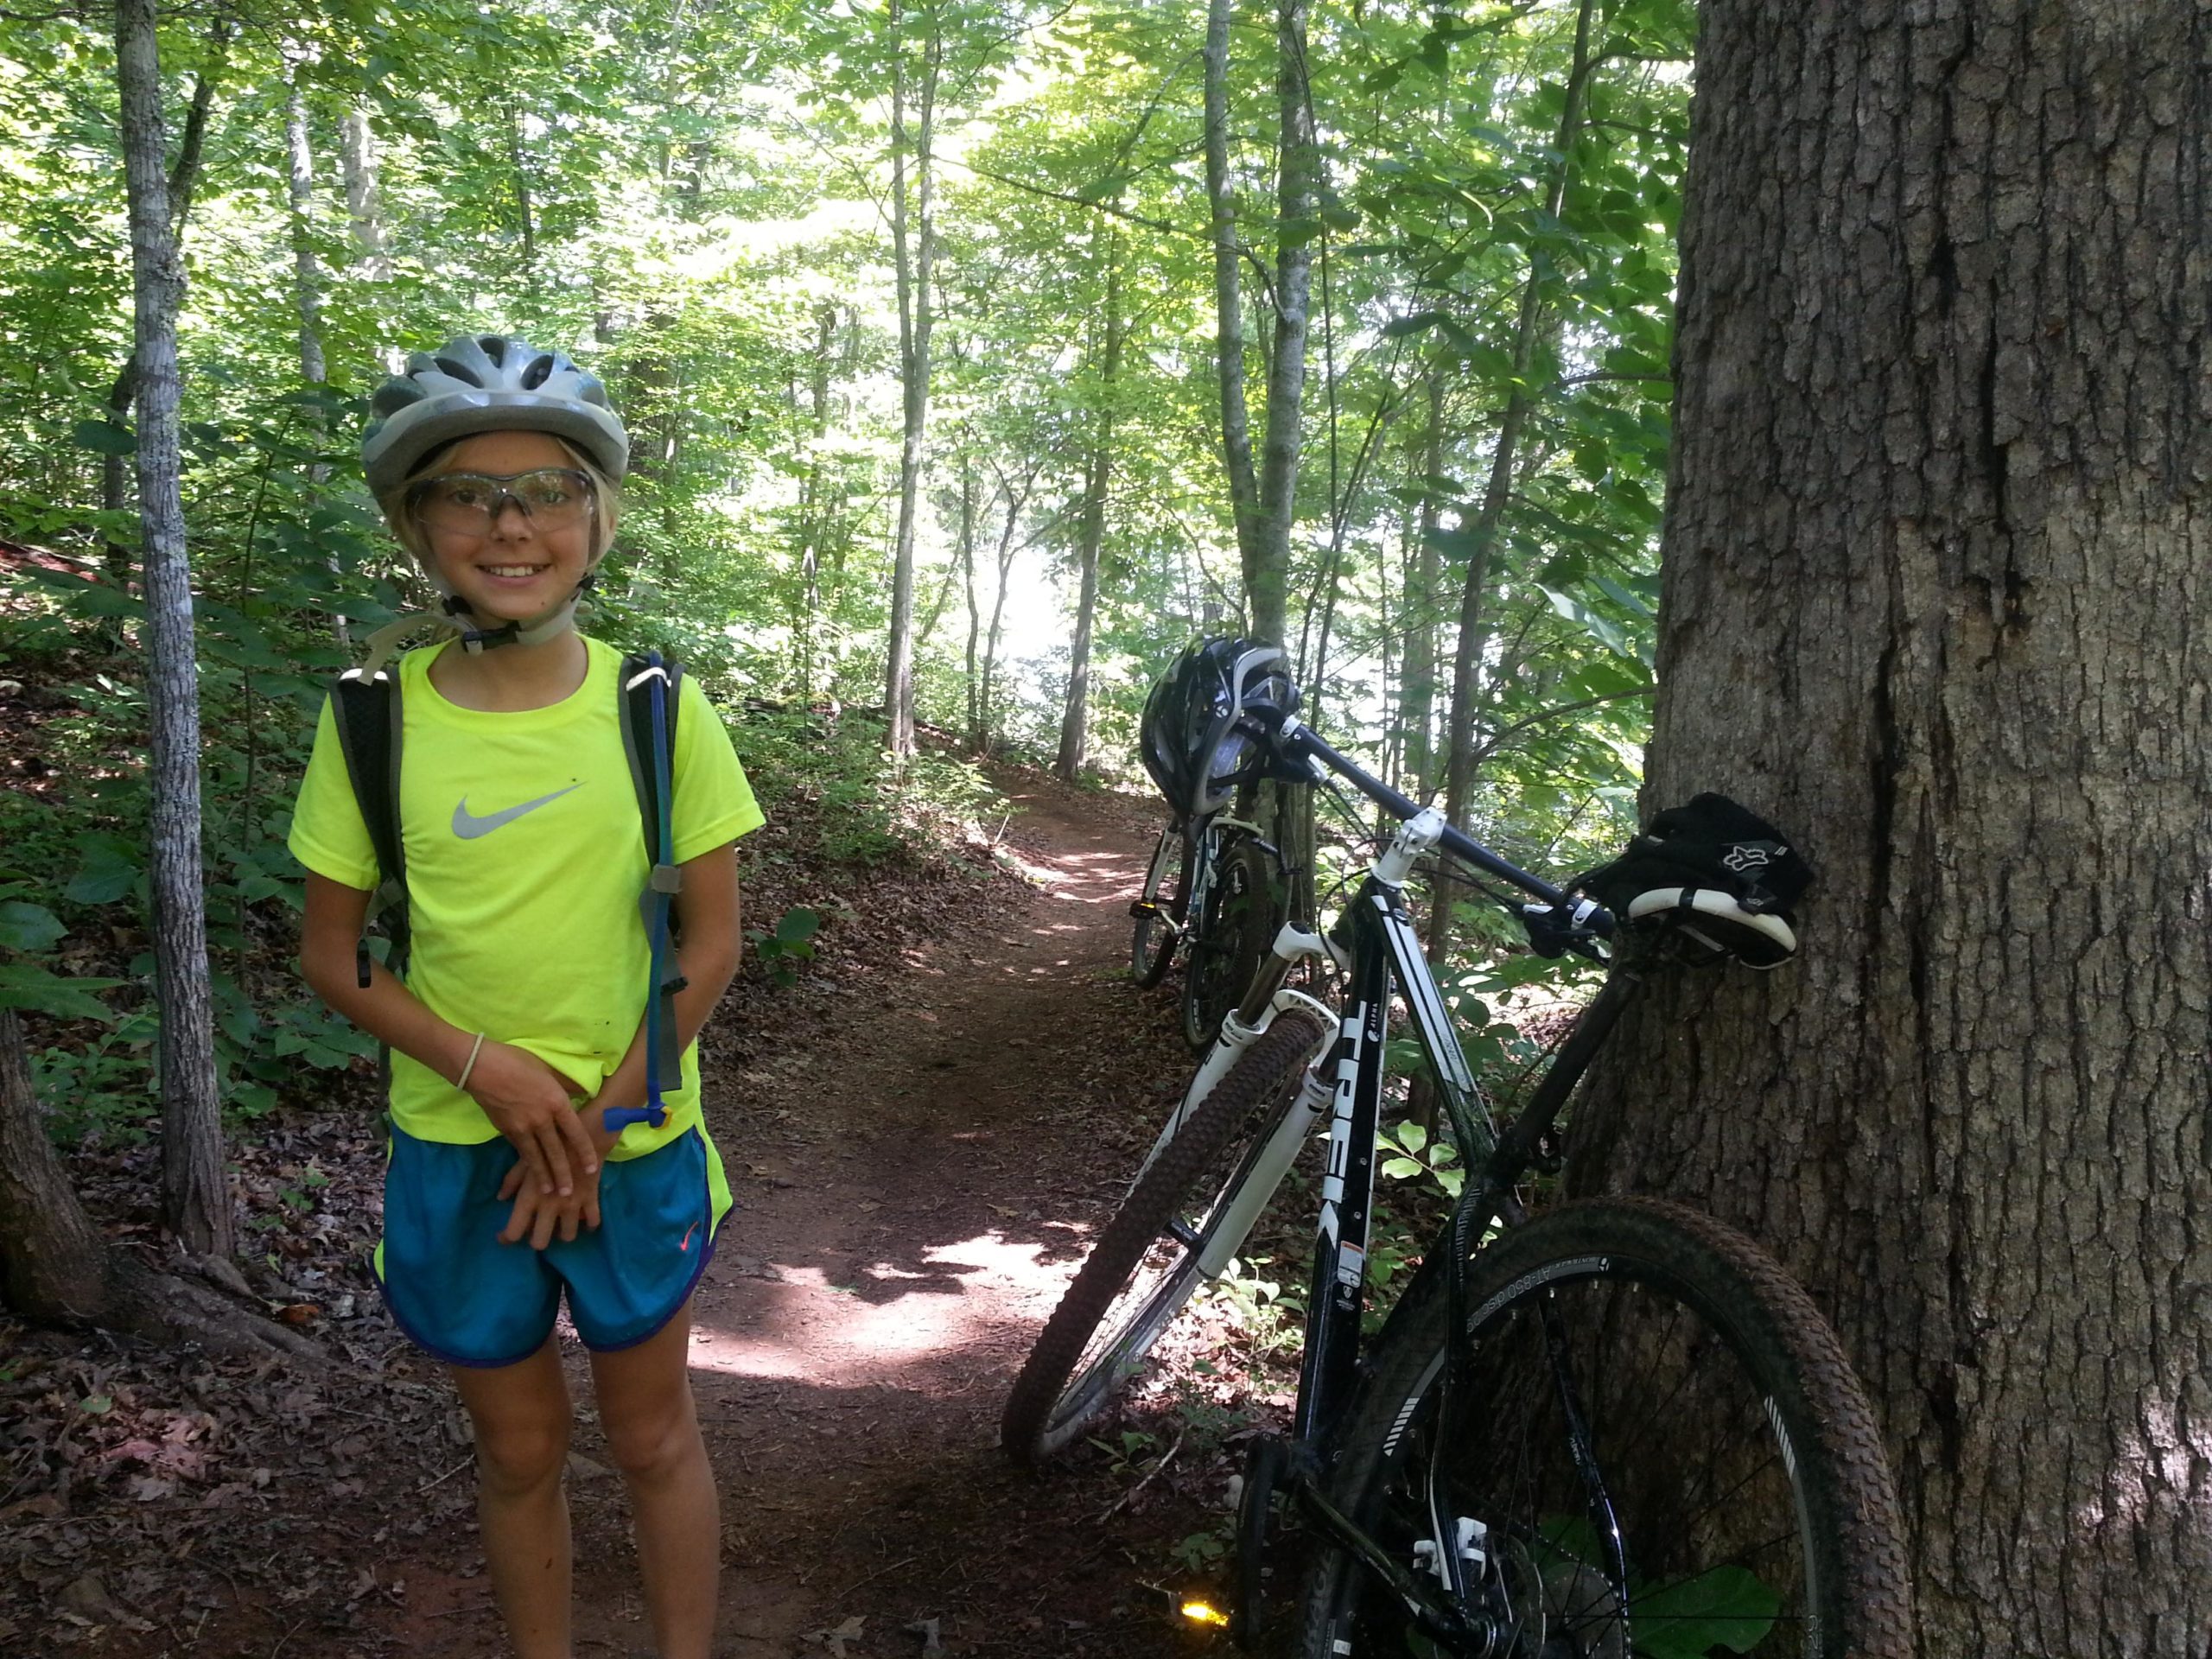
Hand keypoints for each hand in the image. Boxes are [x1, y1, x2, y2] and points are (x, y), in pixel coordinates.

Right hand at [463, 1040, 597, 1198]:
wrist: (481, 1067)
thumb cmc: (517, 1062)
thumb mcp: (549, 1070)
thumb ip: (566, 1085)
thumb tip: (582, 1092)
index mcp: (556, 1102)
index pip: (576, 1133)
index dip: (585, 1152)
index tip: (592, 1168)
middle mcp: (541, 1119)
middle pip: (556, 1151)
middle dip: (563, 1174)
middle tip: (569, 1194)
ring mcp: (522, 1127)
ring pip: (536, 1157)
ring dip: (544, 1176)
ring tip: (549, 1192)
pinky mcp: (505, 1130)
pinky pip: (520, 1150)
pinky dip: (527, 1163)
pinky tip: (531, 1172)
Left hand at [497, 1106, 619, 1248]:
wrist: (586, 1132)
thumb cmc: (551, 1142)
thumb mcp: (526, 1159)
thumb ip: (513, 1180)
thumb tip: (501, 1197)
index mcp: (530, 1197)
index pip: (514, 1231)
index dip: (507, 1238)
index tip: (506, 1236)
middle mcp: (549, 1207)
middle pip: (540, 1242)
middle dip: (536, 1240)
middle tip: (536, 1231)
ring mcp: (572, 1206)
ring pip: (567, 1236)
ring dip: (563, 1232)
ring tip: (561, 1224)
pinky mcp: (591, 1200)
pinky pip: (593, 1221)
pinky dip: (588, 1222)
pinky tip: (584, 1217)